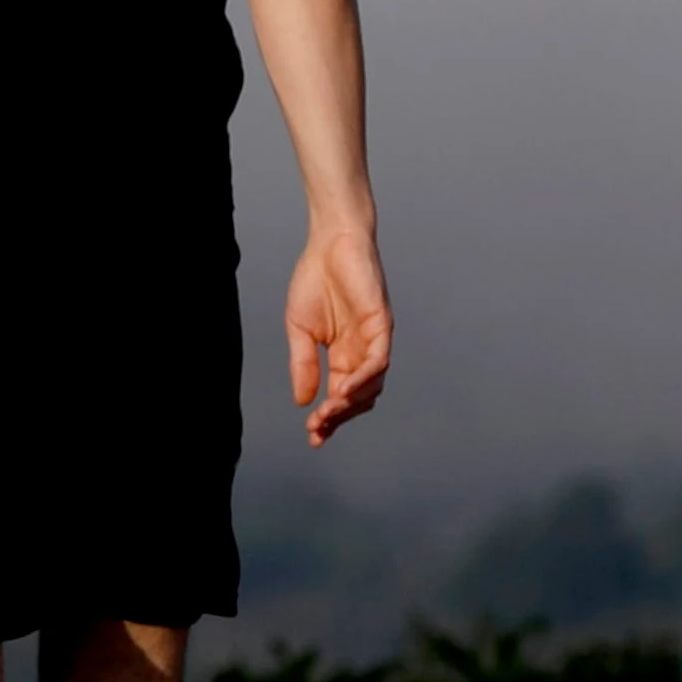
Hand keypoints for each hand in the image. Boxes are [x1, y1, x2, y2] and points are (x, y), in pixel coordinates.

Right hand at [284, 224, 391, 445]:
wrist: (329, 243)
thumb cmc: (316, 280)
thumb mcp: (299, 330)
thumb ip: (303, 365)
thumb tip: (302, 401)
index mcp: (342, 355)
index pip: (340, 396)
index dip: (328, 419)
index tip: (313, 437)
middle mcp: (362, 352)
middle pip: (359, 398)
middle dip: (339, 417)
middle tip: (318, 428)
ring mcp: (374, 340)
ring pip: (372, 385)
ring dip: (351, 404)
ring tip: (328, 414)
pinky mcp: (381, 325)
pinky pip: (378, 360)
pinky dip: (364, 378)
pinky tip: (344, 390)